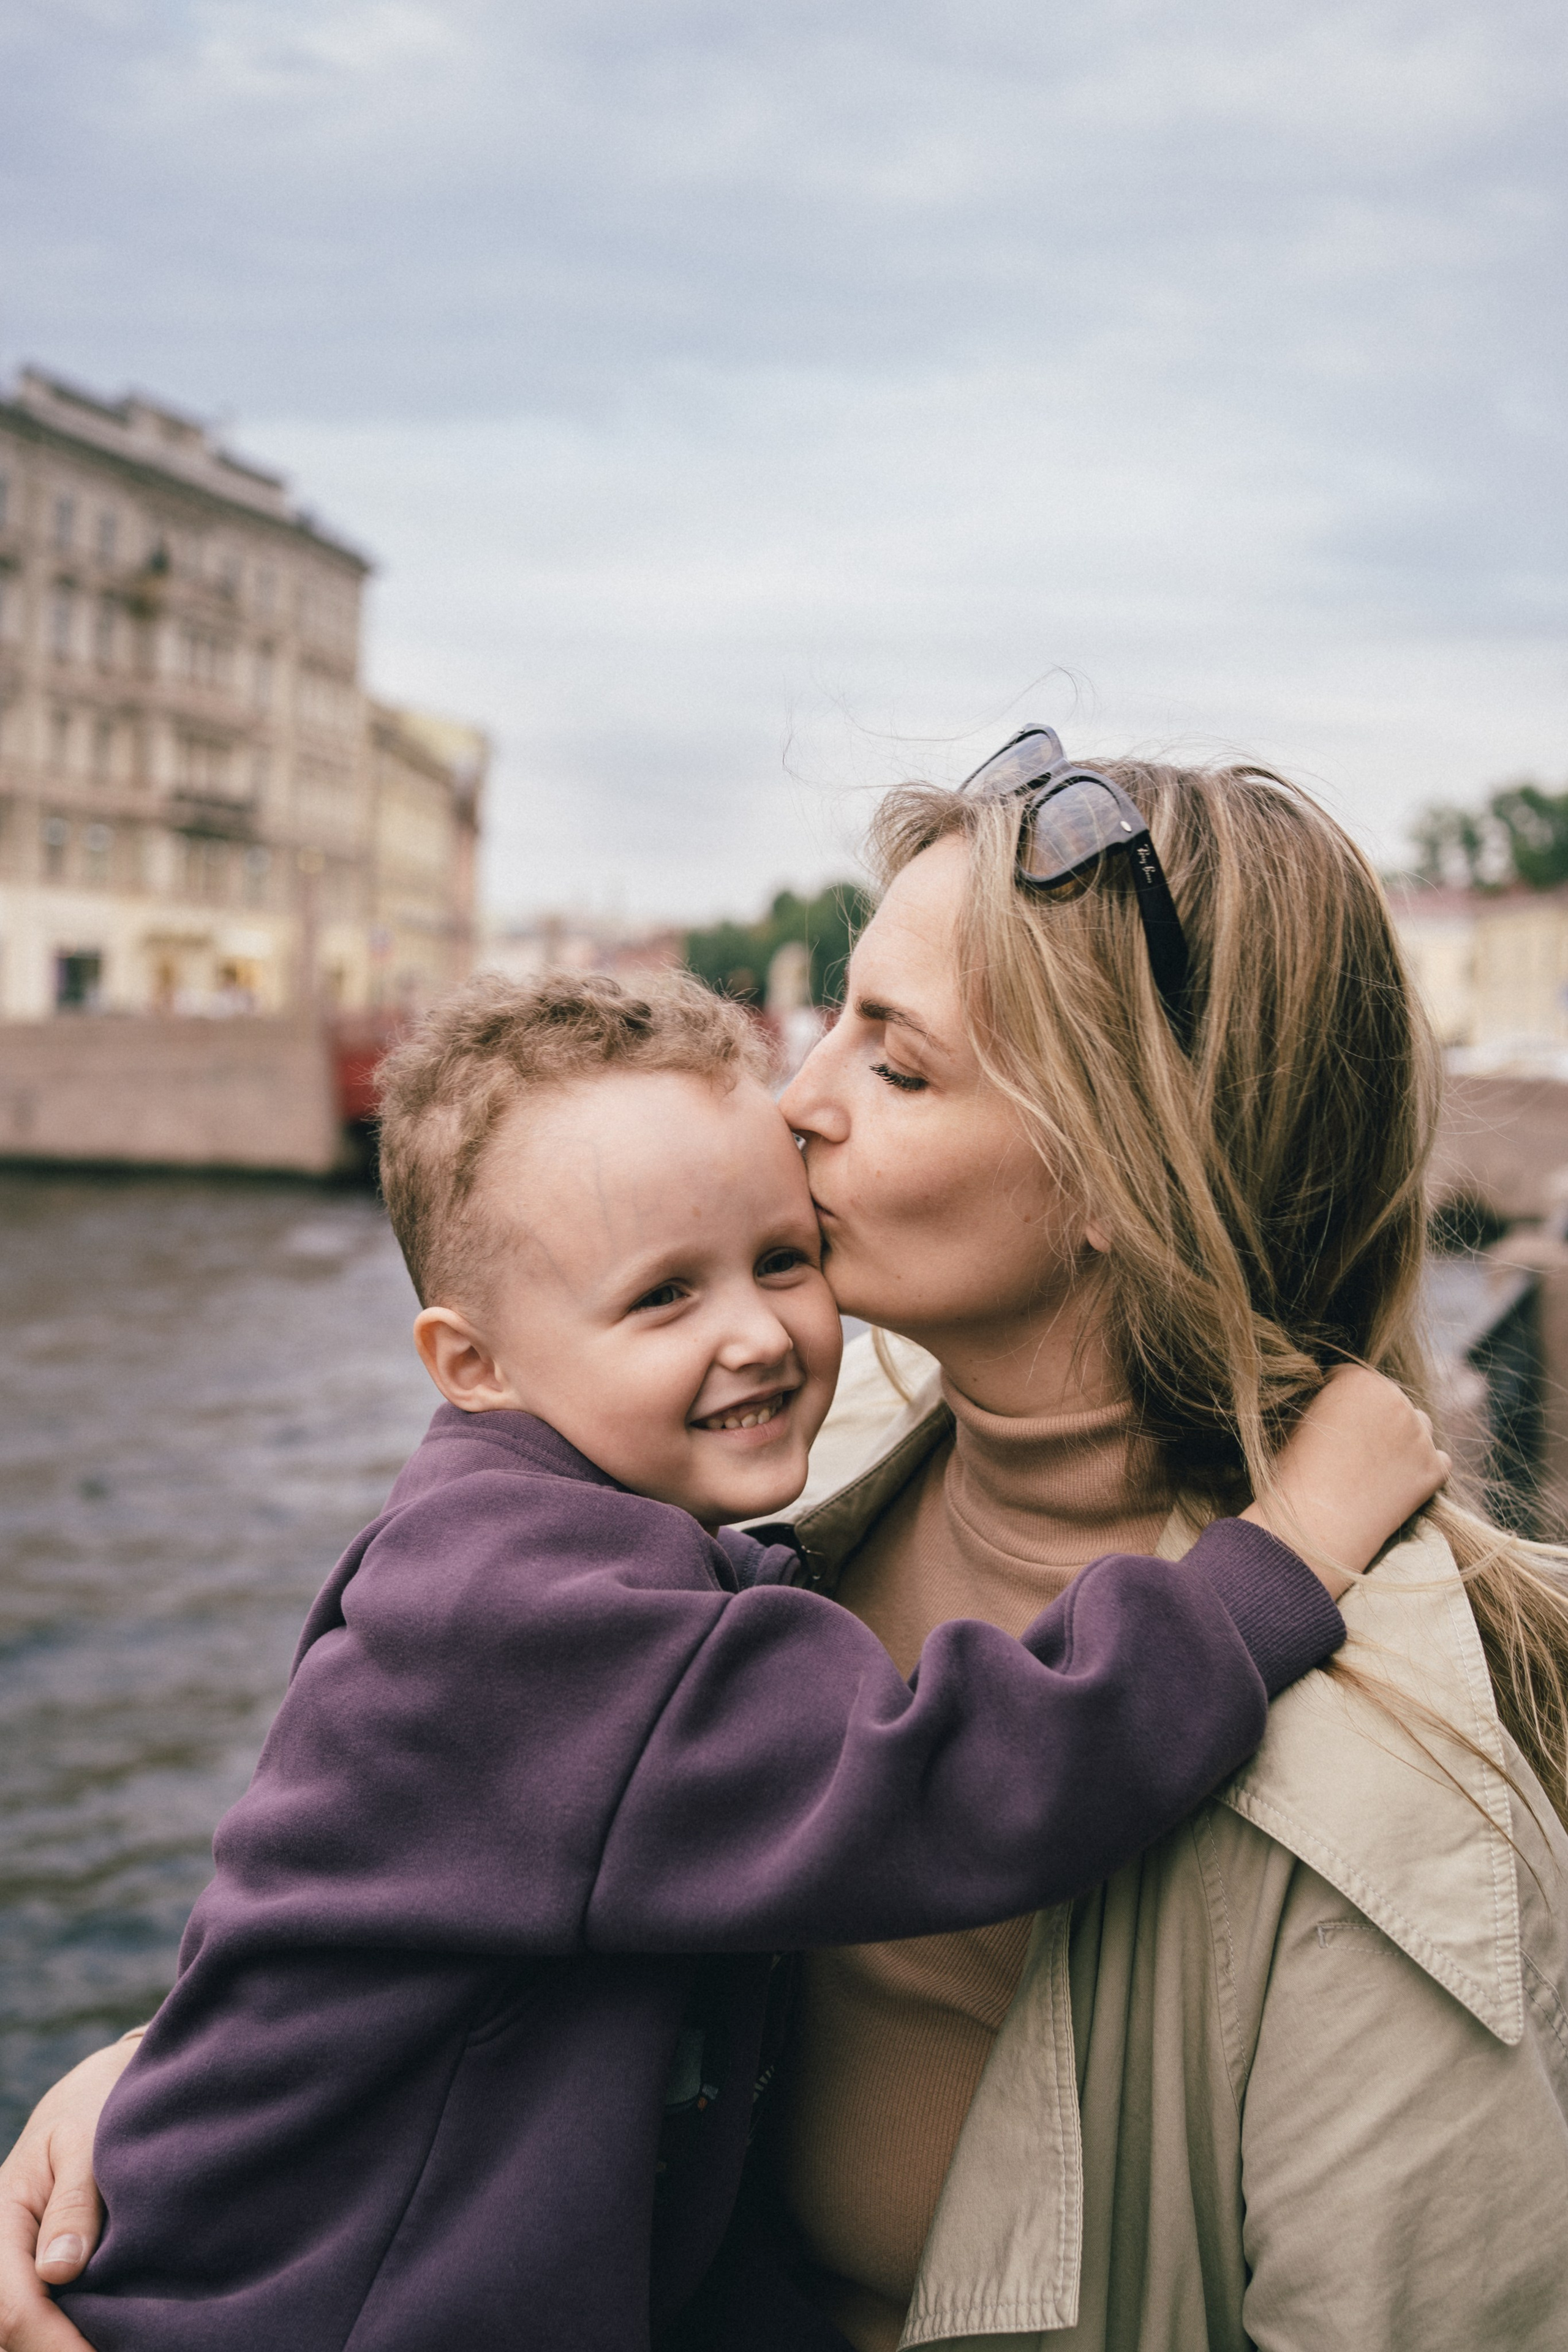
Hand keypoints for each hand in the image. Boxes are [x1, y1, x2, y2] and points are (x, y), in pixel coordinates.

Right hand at [0, 2035, 136, 2350]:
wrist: (97, 2094)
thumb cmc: (95, 2110)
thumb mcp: (87, 2142)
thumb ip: (75, 2202)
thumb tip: (59, 2271)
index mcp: (0, 2220)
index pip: (16, 2306)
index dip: (56, 2342)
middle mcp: (0, 2251)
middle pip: (16, 2331)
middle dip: (61, 2348)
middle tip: (124, 2349)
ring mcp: (16, 2268)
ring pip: (25, 2333)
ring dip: (65, 2341)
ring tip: (123, 2341)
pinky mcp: (39, 2276)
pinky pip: (44, 2315)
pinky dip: (70, 2332)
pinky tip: (111, 2334)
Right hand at [1241, 1365, 1450, 1601]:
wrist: (1317, 1523)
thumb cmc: (1296, 1473)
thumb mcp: (1299, 1423)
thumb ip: (1325, 1403)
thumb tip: (1336, 1406)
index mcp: (1358, 1380)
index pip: (1353, 1378)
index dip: (1339, 1399)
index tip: (1333, 1420)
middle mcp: (1396, 1399)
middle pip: (1389, 1399)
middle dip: (1375, 1418)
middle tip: (1355, 1447)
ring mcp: (1420, 1434)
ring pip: (1418, 1426)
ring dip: (1404, 1438)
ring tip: (1377, 1465)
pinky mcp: (1434, 1469)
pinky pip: (1438, 1460)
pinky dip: (1423, 1468)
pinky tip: (1399, 1483)